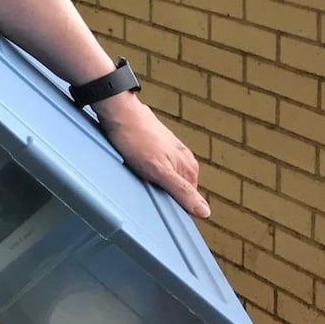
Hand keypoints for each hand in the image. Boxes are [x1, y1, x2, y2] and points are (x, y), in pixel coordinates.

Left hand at [92, 92, 209, 218]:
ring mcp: (170, 151)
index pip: (189, 200)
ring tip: (136, 180)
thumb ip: (182, 191)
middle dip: (162, 196)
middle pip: (177, 190)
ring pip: (166, 178)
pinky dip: (145, 172)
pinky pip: (155, 167)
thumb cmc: (136, 139)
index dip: (173, 208)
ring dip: (153, 183)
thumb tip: (205, 212)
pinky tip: (134, 169)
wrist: (119, 111)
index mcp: (190, 168)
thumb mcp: (159, 171)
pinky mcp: (156, 146)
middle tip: (143, 193)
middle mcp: (184, 159)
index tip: (157, 211)